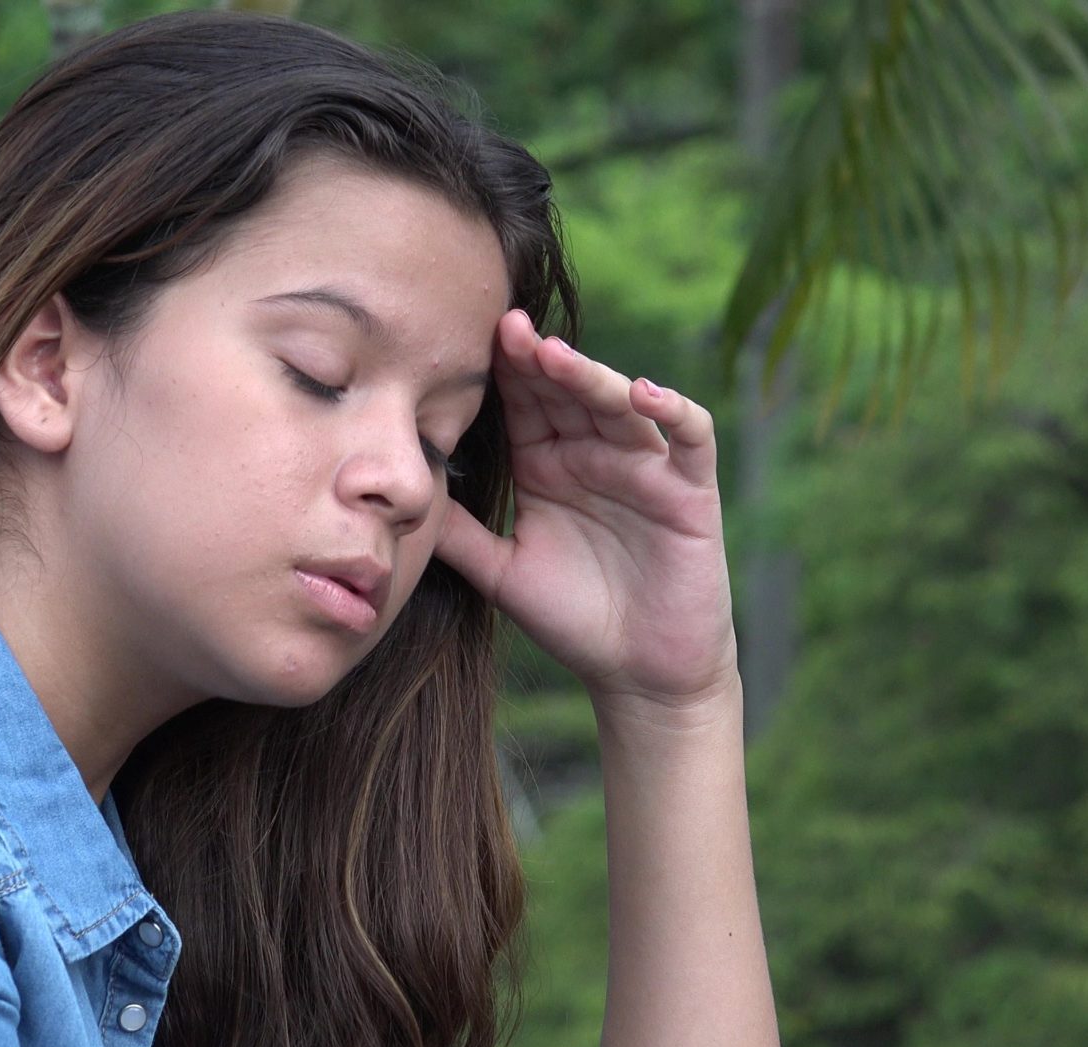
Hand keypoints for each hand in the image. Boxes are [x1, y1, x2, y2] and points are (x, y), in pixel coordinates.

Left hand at [434, 309, 737, 711]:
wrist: (639, 675)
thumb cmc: (573, 620)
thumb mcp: (500, 572)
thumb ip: (459, 532)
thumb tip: (396, 496)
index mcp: (548, 466)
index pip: (524, 403)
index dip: (501, 373)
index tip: (464, 343)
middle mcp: (595, 456)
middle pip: (567, 391)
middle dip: (537, 360)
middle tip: (503, 330)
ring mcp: (645, 468)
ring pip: (620, 404)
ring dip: (590, 376)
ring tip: (553, 356)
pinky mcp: (691, 490)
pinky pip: (690, 436)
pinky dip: (673, 411)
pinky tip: (643, 395)